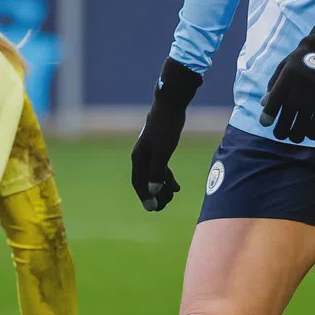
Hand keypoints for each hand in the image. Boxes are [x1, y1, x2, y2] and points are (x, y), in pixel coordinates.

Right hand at [131, 58, 201, 210]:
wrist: (171, 106)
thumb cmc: (166, 127)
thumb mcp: (162, 151)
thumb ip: (156, 171)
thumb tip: (152, 192)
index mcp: (138, 158)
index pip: (138, 183)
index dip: (144, 197)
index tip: (153, 208)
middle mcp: (141, 157)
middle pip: (145, 182)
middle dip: (154, 195)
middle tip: (165, 204)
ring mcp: (150, 153)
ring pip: (153, 177)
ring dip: (161, 188)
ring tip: (173, 196)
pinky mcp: (159, 149)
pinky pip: (160, 169)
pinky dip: (166, 178)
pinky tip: (176, 187)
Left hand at [259, 8, 314, 142]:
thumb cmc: (301, 59)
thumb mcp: (283, 67)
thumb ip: (273, 86)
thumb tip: (263, 105)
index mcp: (287, 78)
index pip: (274, 102)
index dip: (268, 116)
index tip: (265, 123)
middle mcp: (300, 88)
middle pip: (287, 118)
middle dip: (280, 132)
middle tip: (279, 134)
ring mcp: (314, 96)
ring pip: (302, 126)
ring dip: (296, 136)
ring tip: (293, 136)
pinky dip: (312, 134)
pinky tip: (309, 134)